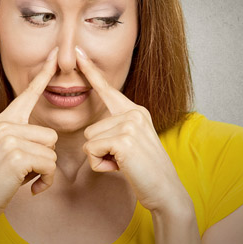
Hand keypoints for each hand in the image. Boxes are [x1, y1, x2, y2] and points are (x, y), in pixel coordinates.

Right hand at [0, 47, 58, 226]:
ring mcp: (9, 138)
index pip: (27, 94)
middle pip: (50, 134)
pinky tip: (30, 188)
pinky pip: (49, 165)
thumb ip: (20, 137)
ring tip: (24, 178)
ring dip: (45, 171)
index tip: (54, 56)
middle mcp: (5, 124)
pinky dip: (45, 181)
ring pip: (51, 151)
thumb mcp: (3, 151)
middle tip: (25, 171)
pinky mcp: (16, 155)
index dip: (43, 75)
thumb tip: (48, 139)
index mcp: (2, 120)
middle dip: (45, 157)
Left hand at [76, 46, 192, 215]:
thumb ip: (117, 130)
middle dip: (100, 150)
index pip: (107, 89)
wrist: (165, 191)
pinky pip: (91, 151)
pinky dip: (101, 165)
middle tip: (123, 160)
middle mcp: (133, 113)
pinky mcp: (123, 139)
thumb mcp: (132, 144)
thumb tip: (94, 133)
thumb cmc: (144, 171)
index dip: (90, 71)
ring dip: (101, 158)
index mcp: (135, 111)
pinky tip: (121, 168)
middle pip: (90, 128)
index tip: (77, 52)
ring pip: (89, 140)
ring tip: (124, 163)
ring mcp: (130, 124)